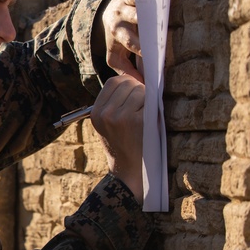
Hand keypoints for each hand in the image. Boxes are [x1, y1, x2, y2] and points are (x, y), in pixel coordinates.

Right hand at [91, 75, 144, 199]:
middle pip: (127, 82)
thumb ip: (113, 103)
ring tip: (145, 112)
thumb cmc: (123, 144)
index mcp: (96, 113)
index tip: (134, 94)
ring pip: (139, 89)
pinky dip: (153, 106)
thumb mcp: (107, 124)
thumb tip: (135, 79)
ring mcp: (121, 117)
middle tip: (142, 105)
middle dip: (138, 89)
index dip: (127, 83)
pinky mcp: (137, 121)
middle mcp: (106, 113)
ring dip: (147, 97)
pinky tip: (150, 119)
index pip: (113, 82)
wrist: (130, 170)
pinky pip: (149, 100)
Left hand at [99, 0, 162, 81]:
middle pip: (134, 18)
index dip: (139, 46)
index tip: (150, 52)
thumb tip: (141, 85)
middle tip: (161, 25)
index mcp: (117, 32)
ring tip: (162, 2)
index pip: (129, 41)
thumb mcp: (115, 55)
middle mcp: (120, 14)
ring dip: (148, 0)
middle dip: (145, 21)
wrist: (107, 13)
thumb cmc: (116, 37)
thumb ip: (126, 70)